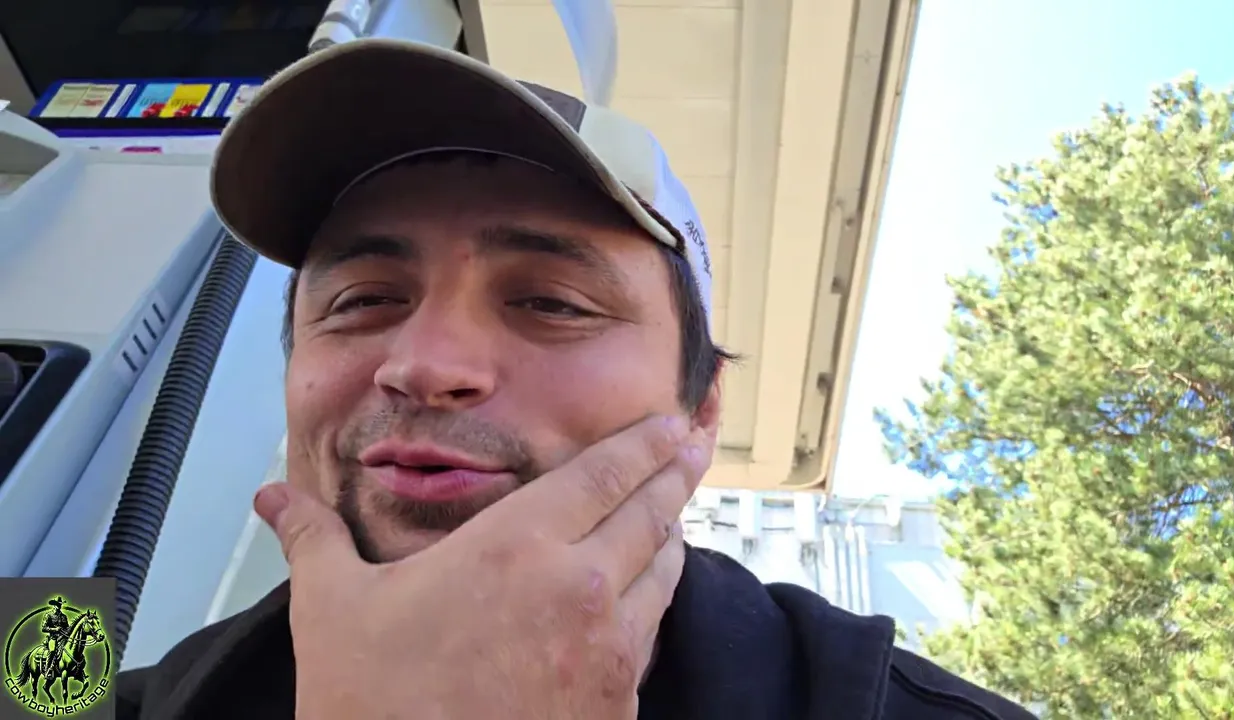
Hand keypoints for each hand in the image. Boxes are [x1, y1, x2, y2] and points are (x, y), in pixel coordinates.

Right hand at [254, 414, 714, 719]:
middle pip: (650, 512)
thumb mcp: (332, 608)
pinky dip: (655, 599)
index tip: (673, 422)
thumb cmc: (371, 706)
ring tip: (672, 513)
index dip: (645, 442)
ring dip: (670, 535)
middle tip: (693, 447)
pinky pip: (652, 632)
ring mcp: (607, 649)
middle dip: (676, 472)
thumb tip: (272, 496)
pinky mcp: (618, 702)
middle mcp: (578, 588)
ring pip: (663, 572)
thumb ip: (313, 538)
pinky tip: (645, 594)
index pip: (604, 473)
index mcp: (516, 547)